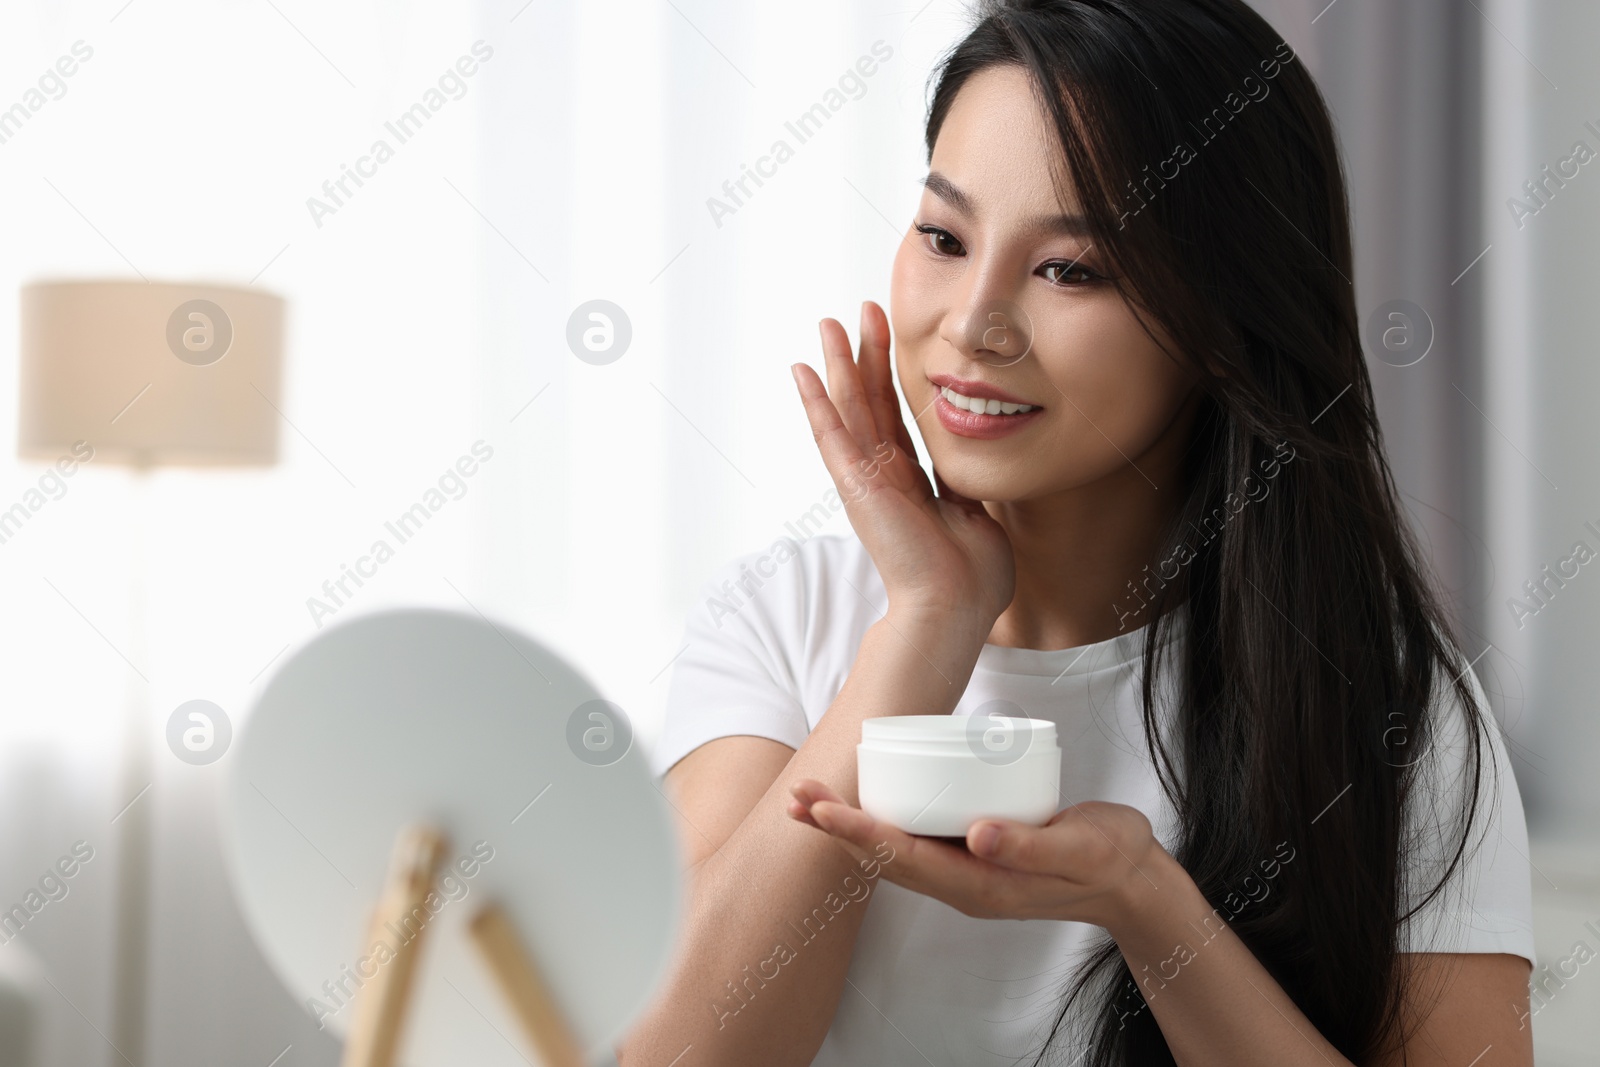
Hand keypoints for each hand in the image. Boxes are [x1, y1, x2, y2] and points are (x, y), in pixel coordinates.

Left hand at [785, 777, 1170, 930]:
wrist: (1132, 878)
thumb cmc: (1108, 858)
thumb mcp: (1081, 848)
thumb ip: (1033, 846)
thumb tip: (978, 835)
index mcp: (981, 886)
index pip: (905, 859)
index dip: (859, 832)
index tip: (821, 811)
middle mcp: (964, 884)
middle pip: (885, 858)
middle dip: (838, 829)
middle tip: (794, 797)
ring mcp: (967, 873)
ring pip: (895, 852)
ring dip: (852, 827)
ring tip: (810, 801)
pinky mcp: (974, 857)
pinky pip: (916, 843)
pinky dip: (883, 822)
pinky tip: (868, 801)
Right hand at [792, 301, 1014, 629]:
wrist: (956, 605)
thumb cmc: (972, 578)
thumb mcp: (974, 516)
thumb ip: (964, 487)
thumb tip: (971, 469)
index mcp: (910, 484)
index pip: (896, 419)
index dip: (891, 378)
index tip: (889, 339)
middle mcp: (882, 477)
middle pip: (870, 403)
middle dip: (866, 354)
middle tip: (861, 311)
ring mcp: (866, 480)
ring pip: (849, 409)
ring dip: (838, 364)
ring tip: (827, 324)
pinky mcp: (855, 485)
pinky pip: (832, 435)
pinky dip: (816, 402)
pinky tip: (802, 372)